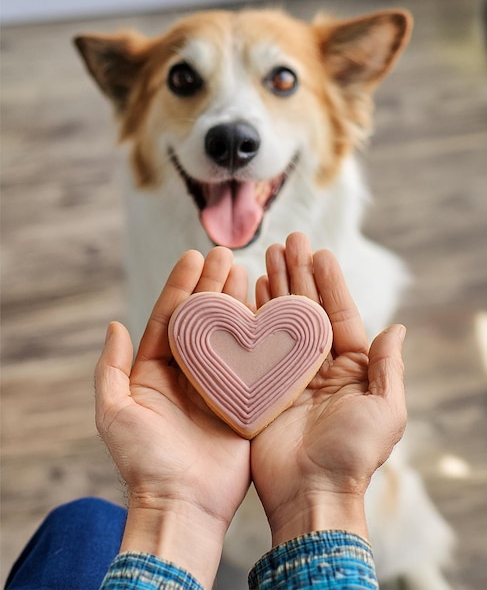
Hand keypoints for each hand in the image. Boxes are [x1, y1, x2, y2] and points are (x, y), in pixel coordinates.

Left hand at [95, 247, 250, 587]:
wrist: (182, 505)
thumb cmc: (144, 462)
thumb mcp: (115, 414)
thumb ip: (111, 370)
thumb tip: (115, 325)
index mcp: (155, 372)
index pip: (170, 317)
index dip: (181, 285)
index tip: (194, 256)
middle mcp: (188, 374)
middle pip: (202, 320)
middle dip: (212, 285)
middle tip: (227, 255)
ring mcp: (218, 385)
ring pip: (228, 335)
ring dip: (236, 302)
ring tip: (247, 270)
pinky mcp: (244, 401)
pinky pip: (252, 362)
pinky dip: (260, 336)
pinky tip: (269, 312)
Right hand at [252, 233, 406, 545]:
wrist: (310, 493)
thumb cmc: (352, 455)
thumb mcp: (386, 411)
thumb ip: (389, 368)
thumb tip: (397, 329)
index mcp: (351, 368)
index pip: (338, 314)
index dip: (328, 283)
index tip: (318, 252)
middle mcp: (319, 367)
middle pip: (307, 311)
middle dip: (298, 275)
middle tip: (287, 241)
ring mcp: (288, 375)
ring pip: (281, 322)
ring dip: (276, 289)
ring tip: (266, 257)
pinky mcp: (261, 387)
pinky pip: (258, 346)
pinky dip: (253, 319)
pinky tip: (249, 294)